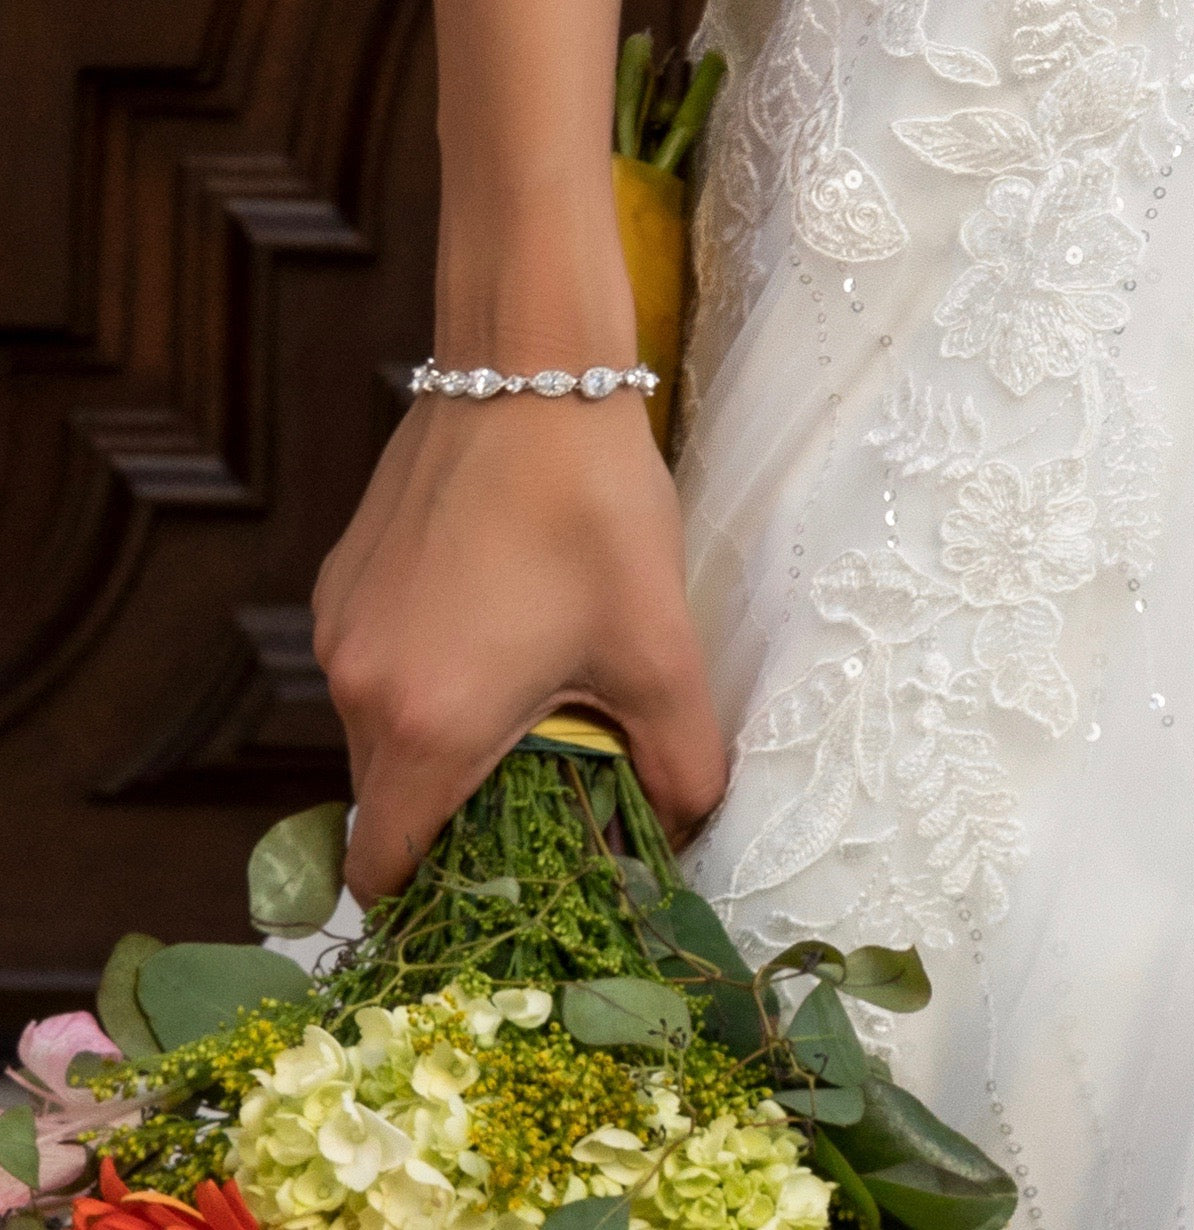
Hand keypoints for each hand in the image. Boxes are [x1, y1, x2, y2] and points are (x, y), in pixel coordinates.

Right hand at [311, 391, 726, 907]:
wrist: (527, 376)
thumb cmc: (593, 514)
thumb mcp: (661, 652)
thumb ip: (681, 767)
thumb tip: (685, 827)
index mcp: (426, 725)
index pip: (382, 865)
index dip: (423, 897)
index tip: (478, 886)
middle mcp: (356, 685)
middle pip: (381, 803)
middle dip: (444, 817)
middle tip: (526, 791)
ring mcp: (337, 627)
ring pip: (371, 735)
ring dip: (429, 743)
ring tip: (512, 704)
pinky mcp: (339, 581)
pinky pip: (367, 668)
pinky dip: (411, 682)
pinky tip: (481, 633)